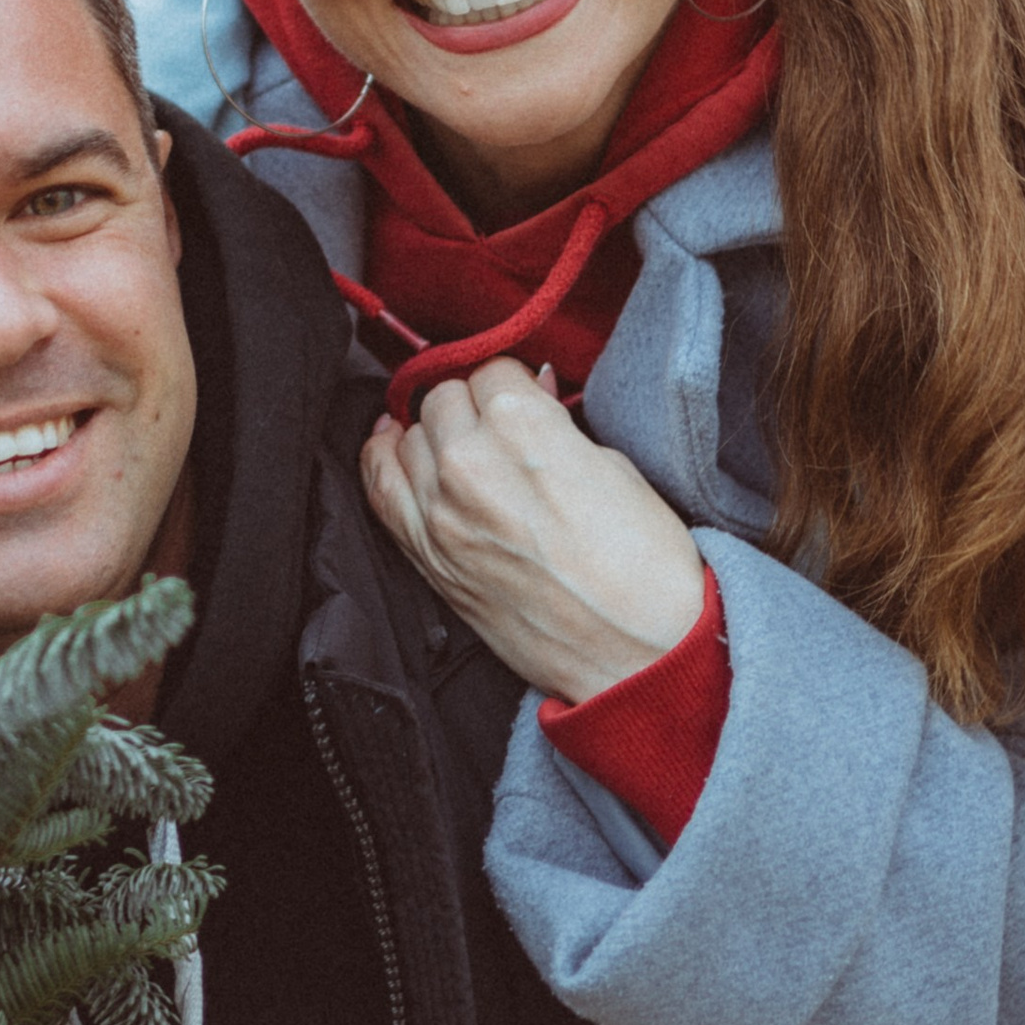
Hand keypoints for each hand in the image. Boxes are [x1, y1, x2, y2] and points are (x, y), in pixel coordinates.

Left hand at [361, 358, 706, 705]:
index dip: (511, 382)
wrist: (639, 656)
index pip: (490, 368)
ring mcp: (439, 513)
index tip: (522, 397)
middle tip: (499, 427)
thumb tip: (532, 393)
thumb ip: (556, 424)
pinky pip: (380, 488)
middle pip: (443, 398)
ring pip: (409, 436)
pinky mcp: (427, 557)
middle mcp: (469, 462)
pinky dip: (384, 461)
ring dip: (434, 434)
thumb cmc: (644, 570)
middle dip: (471, 406)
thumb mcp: (615, 467)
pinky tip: (398, 450)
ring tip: (462, 446)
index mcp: (522, 425)